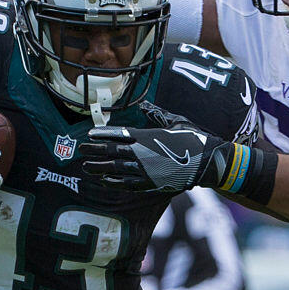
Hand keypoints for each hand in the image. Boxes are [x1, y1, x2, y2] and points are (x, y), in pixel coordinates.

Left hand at [80, 123, 230, 192]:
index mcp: (147, 136)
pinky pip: (128, 183)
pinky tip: (104, 181)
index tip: (89, 135)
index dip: (102, 135)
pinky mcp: (152, 183)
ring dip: (99, 168)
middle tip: (81, 151)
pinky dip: (114, 182)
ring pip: (116, 169)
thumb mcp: (176, 122)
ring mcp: (145, 170)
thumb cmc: (193, 139)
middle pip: (112, 152)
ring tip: (86, 167)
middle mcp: (142, 153)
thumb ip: (158, 115)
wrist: (207, 161)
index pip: (118, 134)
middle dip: (95, 151)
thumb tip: (146, 106)